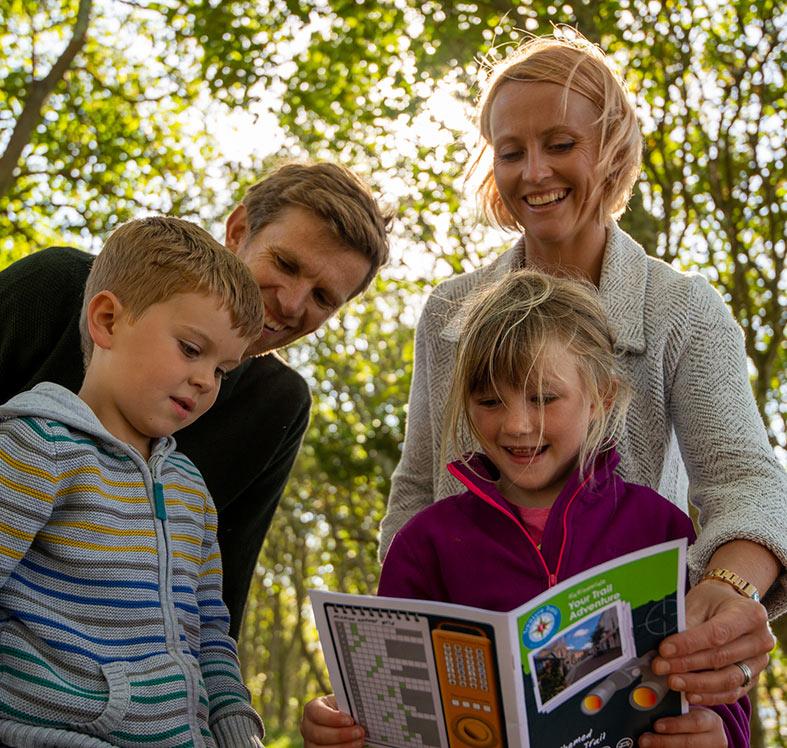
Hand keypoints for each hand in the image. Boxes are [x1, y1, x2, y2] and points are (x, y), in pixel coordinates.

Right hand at [300, 694, 364, 746]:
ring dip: (343, 746)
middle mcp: (307, 726)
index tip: (350, 720)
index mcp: (312, 709)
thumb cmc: (341, 711)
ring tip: (359, 741)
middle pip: (318, 734)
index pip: (317, 713)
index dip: (333, 718)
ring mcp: (310, 742)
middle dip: (341, 735)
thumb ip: (346, 707)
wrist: (340, 722)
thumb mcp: (341, 704)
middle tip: (359, 732)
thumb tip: (359, 711)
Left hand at [638, 707, 725, 746]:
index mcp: (711, 721)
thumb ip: (675, 708)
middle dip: (664, 741)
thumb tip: (648, 704)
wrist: (709, 733)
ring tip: (646, 746)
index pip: (694, 723)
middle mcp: (715, 739)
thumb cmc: (693, 718)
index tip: (656, 725)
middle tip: (644, 740)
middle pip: (689, 743)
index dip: (675, 725)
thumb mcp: (691, 711)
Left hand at [651, 580, 772, 704]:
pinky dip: (709, 696)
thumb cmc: (711, 602)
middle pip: (721, 657)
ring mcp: (759, 662)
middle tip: (660, 667)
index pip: (717, 633)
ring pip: (728, 679)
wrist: (730, 607)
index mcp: (750, 614)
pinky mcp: (753, 678)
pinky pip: (732, 692)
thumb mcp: (699, 601)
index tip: (664, 650)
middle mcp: (761, 639)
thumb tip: (664, 649)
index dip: (689, 644)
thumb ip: (686, 623)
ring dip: (697, 684)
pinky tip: (689, 694)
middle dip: (687, 664)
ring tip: (672, 681)